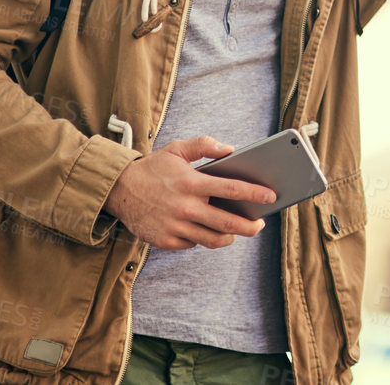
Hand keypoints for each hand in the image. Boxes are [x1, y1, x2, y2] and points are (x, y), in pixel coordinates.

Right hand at [104, 135, 276, 249]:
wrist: (118, 190)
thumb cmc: (153, 168)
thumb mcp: (177, 149)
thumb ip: (204, 145)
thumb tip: (230, 149)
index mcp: (192, 183)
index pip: (232, 189)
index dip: (255, 193)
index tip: (271, 196)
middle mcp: (185, 207)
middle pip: (228, 222)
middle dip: (250, 226)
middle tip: (259, 224)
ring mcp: (176, 227)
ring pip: (213, 239)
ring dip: (230, 236)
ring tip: (237, 230)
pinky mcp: (166, 241)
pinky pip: (193, 244)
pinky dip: (203, 238)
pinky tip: (206, 229)